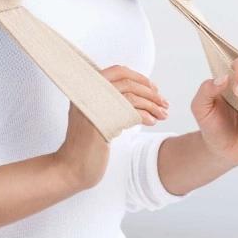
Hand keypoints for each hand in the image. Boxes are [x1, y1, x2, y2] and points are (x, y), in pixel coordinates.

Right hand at [55, 65, 169, 190]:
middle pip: (128, 82)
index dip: (140, 78)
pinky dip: (145, 116)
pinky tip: (151, 122)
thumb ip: (108, 99)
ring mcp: (94, 106)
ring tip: (163, 114)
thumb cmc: (86, 143)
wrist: (72, 166)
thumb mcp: (95, 114)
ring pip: (131, 96)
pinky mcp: (101, 122)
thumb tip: (140, 90)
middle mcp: (88, 93)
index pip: (118, 71)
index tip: (154, 89)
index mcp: (86, 87)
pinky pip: (130, 112)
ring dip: (152, 105)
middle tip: (164, 103)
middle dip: (151, 93)